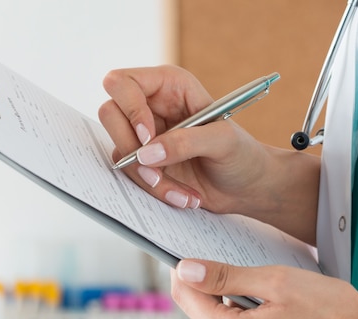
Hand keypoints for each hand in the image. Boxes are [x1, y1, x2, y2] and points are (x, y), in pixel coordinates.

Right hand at [99, 66, 300, 222]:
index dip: (130, 108)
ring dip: (147, 177)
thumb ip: (185, 142)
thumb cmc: (243, 155)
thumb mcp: (223, 142)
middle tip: (156, 169)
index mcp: (170, 86)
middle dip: (130, 147)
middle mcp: (151, 106)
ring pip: (118, 150)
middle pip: (110, 113)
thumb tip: (147, 153)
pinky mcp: (144, 162)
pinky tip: (182, 196)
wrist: (247, 187)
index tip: (148, 137)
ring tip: (181, 191)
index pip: (124, 83)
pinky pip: (131, 175)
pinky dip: (155, 190)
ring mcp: (144, 136)